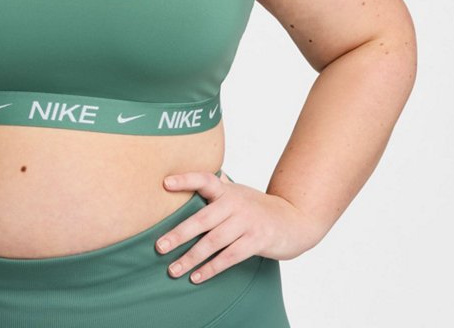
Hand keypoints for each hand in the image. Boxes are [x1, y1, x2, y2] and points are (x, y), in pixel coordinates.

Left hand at [154, 171, 321, 283]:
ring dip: (191, 257)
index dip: (185, 179)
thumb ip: (217, 186)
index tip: (165, 183)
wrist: (295, 219)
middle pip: (202, 219)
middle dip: (179, 234)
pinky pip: (230, 257)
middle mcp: (235, 204)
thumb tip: (193, 177)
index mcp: (227, 190)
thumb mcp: (238, 192)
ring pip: (213, 242)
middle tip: (159, 246)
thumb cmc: (257, 206)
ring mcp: (247, 222)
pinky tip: (196, 276)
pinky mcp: (257, 241)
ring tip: (173, 269)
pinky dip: (211, 268)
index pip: (204, 179)